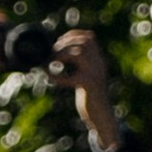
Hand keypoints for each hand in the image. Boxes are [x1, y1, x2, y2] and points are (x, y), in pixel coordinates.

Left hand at [53, 27, 121, 142]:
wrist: (103, 117)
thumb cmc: (92, 99)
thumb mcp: (88, 78)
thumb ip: (81, 66)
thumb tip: (62, 57)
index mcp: (99, 61)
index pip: (89, 38)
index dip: (73, 34)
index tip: (60, 41)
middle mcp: (99, 65)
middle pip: (84, 42)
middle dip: (65, 43)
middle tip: (53, 53)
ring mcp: (95, 74)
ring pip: (78, 53)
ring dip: (61, 54)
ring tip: (51, 62)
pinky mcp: (88, 85)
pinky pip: (70, 77)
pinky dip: (57, 76)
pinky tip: (49, 78)